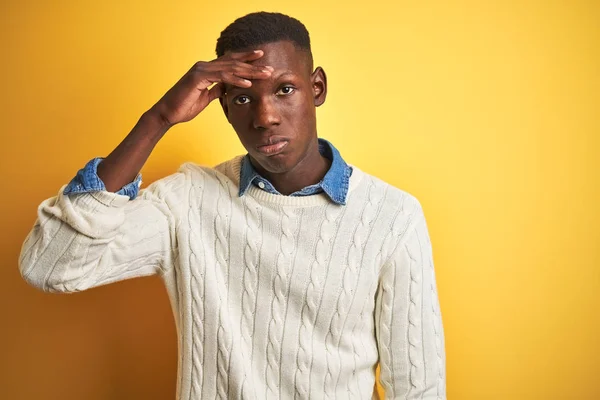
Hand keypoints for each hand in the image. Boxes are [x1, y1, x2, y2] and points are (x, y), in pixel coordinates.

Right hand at [149, 50, 271, 126]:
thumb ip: (216, 89)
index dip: (246, 60)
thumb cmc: (185, 106)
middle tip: (269, 68)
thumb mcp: (206, 97)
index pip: (230, 62)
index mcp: (207, 70)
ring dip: (249, 71)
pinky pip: (221, 77)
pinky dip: (235, 79)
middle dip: (253, 65)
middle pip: (233, 62)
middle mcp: (204, 66)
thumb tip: (226, 87)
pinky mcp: (198, 78)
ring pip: (230, 68)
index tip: (262, 60)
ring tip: (264, 75)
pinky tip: (248, 83)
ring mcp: (201, 70)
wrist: (168, 113)